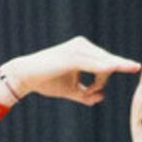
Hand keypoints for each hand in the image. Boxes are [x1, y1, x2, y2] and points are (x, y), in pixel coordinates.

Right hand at [0, 36, 140, 105]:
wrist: (25, 76)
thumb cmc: (47, 81)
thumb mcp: (72, 90)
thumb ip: (88, 93)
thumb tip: (103, 96)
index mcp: (84, 49)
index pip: (107, 63)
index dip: (102, 82)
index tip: (92, 93)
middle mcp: (82, 45)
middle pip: (109, 64)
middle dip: (101, 83)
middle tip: (88, 94)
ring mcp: (78, 49)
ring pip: (104, 66)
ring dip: (98, 84)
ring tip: (85, 92)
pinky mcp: (72, 56)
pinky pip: (94, 65)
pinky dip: (104, 71)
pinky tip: (115, 68)